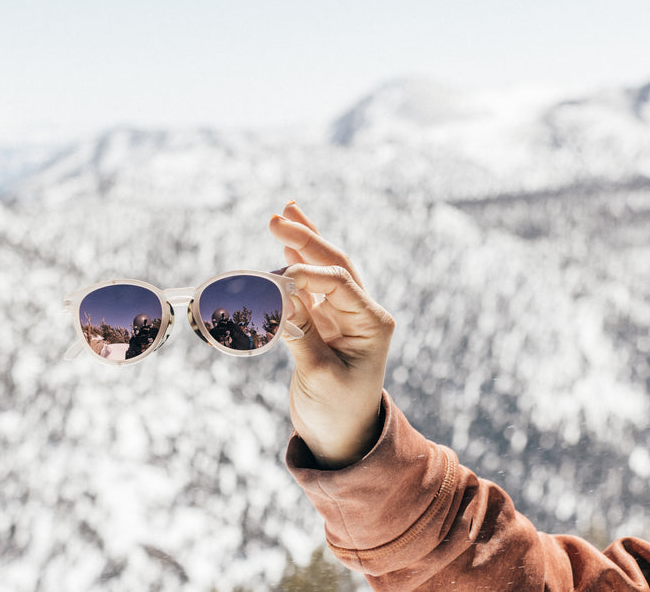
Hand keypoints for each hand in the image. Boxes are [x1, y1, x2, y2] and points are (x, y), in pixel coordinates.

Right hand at [270, 202, 394, 468]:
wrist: (341, 437)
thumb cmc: (337, 411)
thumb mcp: (319, 375)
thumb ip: (302, 333)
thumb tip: (281, 295)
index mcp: (372, 323)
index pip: (338, 283)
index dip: (307, 273)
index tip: (276, 277)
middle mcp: (362, 313)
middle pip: (334, 264)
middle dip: (306, 239)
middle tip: (277, 217)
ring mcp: (342, 316)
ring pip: (322, 268)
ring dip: (303, 241)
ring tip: (284, 212)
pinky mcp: (324, 323)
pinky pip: (309, 286)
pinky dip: (296, 263)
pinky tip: (286, 243)